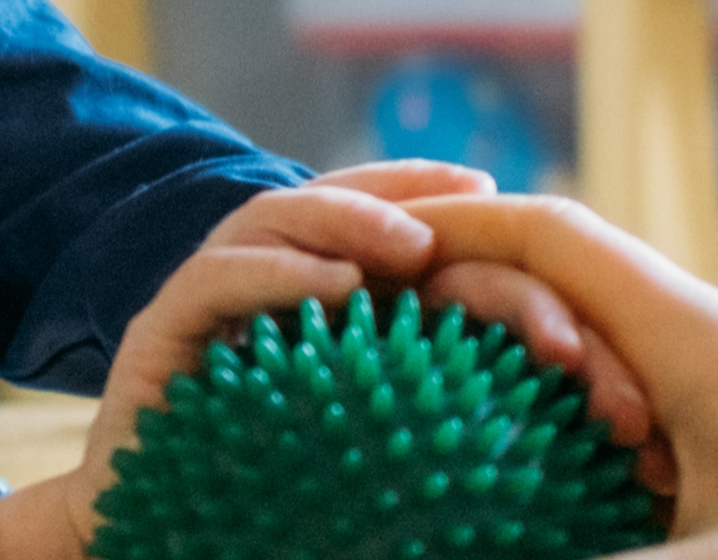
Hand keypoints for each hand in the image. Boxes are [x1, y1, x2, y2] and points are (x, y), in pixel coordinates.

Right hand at [0, 161, 652, 559]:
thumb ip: (436, 387)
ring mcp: (204, 305)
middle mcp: (256, 290)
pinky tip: (335, 285)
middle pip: (330, 205)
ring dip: (347, 219)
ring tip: (412, 244)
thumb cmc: (279, 505)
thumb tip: (560, 373)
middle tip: (475, 202)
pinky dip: (275, 271)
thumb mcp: (378, 436)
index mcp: (310, 303)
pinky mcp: (157, 335)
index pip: (372, 222)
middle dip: (404, 196)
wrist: (160, 542)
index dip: (432, 196)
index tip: (500, 192)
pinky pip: (213, 280)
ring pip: (271, 217)